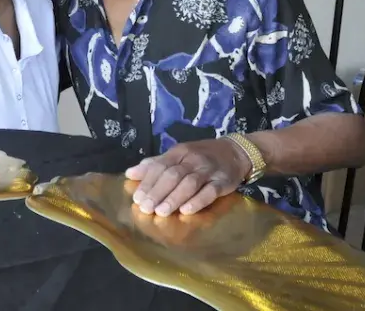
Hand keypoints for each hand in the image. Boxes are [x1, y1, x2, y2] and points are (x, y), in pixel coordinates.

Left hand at [125, 138, 251, 216]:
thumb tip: (130, 174)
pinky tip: (186, 211)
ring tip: (161, 212)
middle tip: (146, 208)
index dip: (147, 182)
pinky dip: (197, 201)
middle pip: (172, 175)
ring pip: (189, 183)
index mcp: (178, 152)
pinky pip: (209, 192)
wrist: (235, 152)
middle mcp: (192, 159)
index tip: (136, 198)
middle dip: (157, 192)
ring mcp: (208, 170)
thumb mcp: (177, 155)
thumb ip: (154, 165)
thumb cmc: (200, 156)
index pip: (160, 166)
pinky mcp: (223, 182)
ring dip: (173, 198)